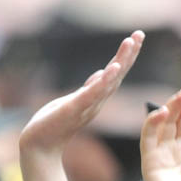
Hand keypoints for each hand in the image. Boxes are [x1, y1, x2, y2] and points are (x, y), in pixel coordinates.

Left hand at [19, 31, 144, 160]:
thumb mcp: (74, 101)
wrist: (40, 147)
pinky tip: (114, 68)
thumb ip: (89, 89)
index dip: (126, 56)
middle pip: (118, 74)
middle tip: (140, 34)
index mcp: (97, 97)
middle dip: (129, 54)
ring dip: (121, 61)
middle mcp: (97, 101)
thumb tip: (102, 73)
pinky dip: (105, 81)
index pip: (115, 73)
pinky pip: (93, 93)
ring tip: (130, 43)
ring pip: (110, 81)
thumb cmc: (55, 125)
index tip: (136, 38)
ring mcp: (88, 105)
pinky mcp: (74, 109)